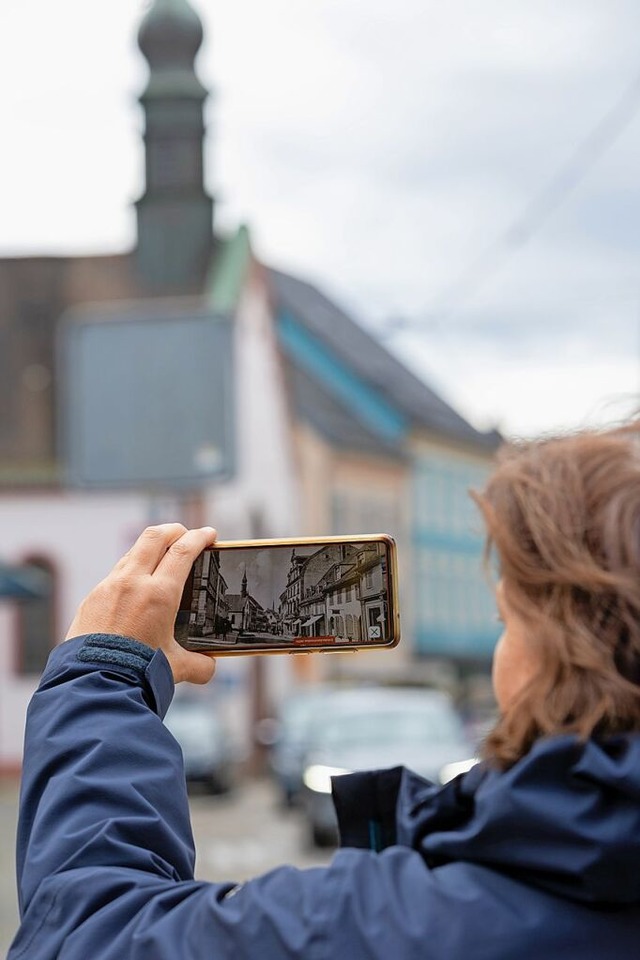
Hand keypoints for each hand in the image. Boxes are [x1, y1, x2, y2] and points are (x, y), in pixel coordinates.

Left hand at [66, 523, 218, 683]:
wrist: (93, 682)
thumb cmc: (136, 673)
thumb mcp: (176, 667)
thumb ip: (199, 663)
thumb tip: (208, 666)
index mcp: (159, 594)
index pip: (183, 551)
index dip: (199, 537)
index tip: (209, 534)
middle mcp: (133, 583)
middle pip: (155, 537)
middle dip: (174, 530)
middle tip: (185, 534)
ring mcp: (109, 587)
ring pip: (133, 552)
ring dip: (150, 548)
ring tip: (161, 557)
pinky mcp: (93, 597)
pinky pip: (116, 574)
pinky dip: (131, 571)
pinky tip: (136, 586)